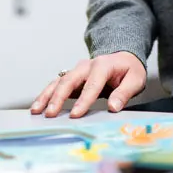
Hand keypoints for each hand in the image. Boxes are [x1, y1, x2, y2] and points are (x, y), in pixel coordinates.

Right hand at [30, 52, 145, 118]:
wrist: (122, 58)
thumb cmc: (129, 71)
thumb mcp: (135, 79)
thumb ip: (124, 93)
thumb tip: (113, 107)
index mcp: (103, 65)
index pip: (92, 84)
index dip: (83, 100)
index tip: (75, 115)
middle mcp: (86, 66)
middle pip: (69, 80)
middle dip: (58, 98)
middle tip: (50, 114)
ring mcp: (77, 70)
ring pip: (58, 82)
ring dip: (46, 96)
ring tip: (36, 110)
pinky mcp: (72, 77)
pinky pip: (56, 85)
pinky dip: (46, 95)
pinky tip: (38, 106)